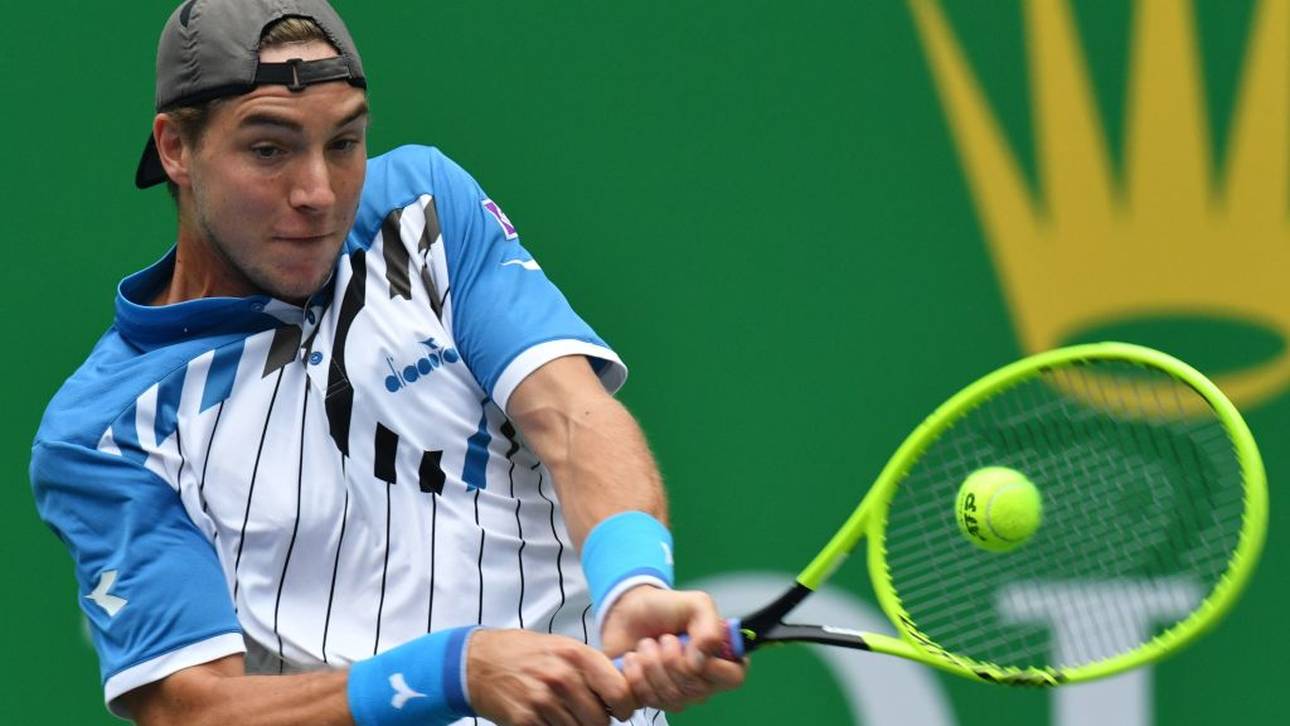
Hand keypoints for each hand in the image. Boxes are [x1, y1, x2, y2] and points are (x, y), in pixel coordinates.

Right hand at [467, 628, 637, 725]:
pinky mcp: (526, 721)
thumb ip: (591, 666)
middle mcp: (562, 677)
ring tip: (563, 713)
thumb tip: (622, 690)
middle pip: (601, 720)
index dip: (625, 707)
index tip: (621, 711)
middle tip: (586, 714)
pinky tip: (546, 718)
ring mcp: (543, 700)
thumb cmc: (525, 654)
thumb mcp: (562, 647)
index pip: (619, 692)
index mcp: (576, 655)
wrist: (479, 662)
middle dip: (598, 721)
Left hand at [600, 586, 746, 712]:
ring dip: (652, 663)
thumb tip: (700, 662)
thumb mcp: (697, 604)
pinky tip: (635, 658)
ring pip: (671, 696)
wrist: (628, 613)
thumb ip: (710, 627)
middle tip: (664, 638)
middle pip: (696, 689)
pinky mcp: (654, 700)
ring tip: (647, 644)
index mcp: (722, 659)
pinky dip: (636, 674)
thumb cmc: (666, 608)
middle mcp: (704, 682)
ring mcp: (680, 695)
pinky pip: (648, 699)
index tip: (691, 647)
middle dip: (672, 659)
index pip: (733, 678)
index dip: (713, 666)